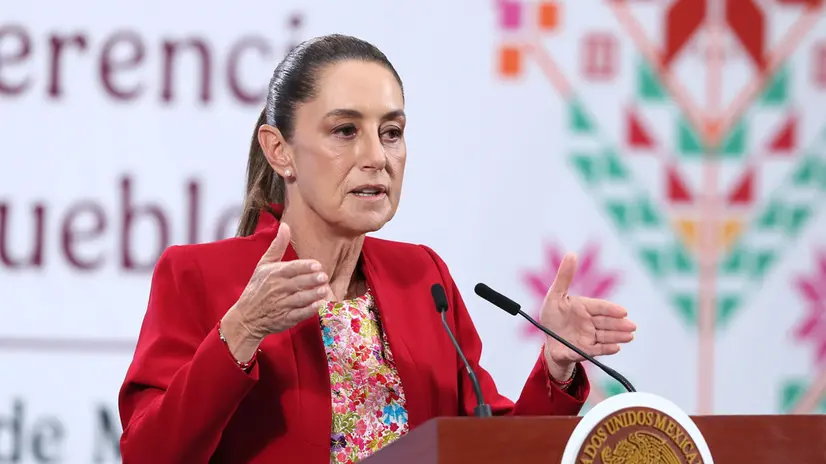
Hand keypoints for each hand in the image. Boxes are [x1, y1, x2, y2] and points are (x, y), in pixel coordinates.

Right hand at [221, 223, 328, 358]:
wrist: (247, 317)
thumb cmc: (257, 288)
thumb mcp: (264, 265)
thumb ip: (277, 246)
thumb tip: (285, 225)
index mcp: (273, 274)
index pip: (291, 269)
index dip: (305, 267)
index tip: (317, 265)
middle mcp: (277, 289)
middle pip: (297, 283)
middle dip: (312, 280)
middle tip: (324, 277)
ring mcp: (281, 305)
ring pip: (300, 298)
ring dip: (313, 294)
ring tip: (324, 289)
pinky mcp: (286, 319)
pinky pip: (299, 314)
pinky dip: (309, 310)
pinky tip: (319, 305)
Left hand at [539, 253, 635, 378]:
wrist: (548, 340)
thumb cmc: (552, 315)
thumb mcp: (554, 295)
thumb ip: (564, 277)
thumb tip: (572, 254)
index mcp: (584, 307)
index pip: (600, 307)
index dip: (611, 309)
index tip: (623, 311)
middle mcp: (590, 321)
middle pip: (606, 322)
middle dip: (619, 324)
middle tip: (632, 326)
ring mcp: (590, 336)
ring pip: (606, 336)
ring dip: (618, 336)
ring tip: (629, 336)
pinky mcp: (586, 350)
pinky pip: (598, 349)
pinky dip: (607, 349)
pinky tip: (616, 348)